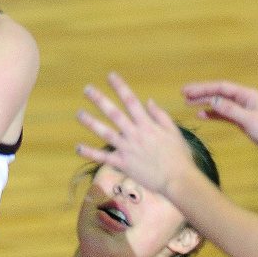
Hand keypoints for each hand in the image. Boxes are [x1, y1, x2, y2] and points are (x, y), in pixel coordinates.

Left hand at [76, 72, 195, 194]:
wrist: (178, 180)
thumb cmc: (179, 156)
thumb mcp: (174, 132)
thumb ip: (160, 115)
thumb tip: (148, 100)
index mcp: (147, 125)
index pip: (131, 101)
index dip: (120, 87)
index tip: (110, 76)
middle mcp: (135, 134)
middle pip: (114, 113)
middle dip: (100, 100)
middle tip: (87, 89)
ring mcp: (127, 149)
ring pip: (105, 133)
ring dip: (91, 123)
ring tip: (79, 114)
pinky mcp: (123, 164)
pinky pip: (104, 157)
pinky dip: (90, 153)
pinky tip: (78, 148)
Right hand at [183, 80, 257, 164]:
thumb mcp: (249, 120)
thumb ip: (230, 110)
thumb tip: (211, 101)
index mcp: (246, 95)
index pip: (220, 88)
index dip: (203, 88)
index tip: (187, 90)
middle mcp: (243, 100)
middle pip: (218, 93)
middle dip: (200, 93)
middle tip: (183, 95)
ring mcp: (241, 110)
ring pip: (219, 103)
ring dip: (204, 103)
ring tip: (188, 103)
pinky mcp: (241, 120)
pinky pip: (223, 114)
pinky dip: (212, 114)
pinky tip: (201, 115)